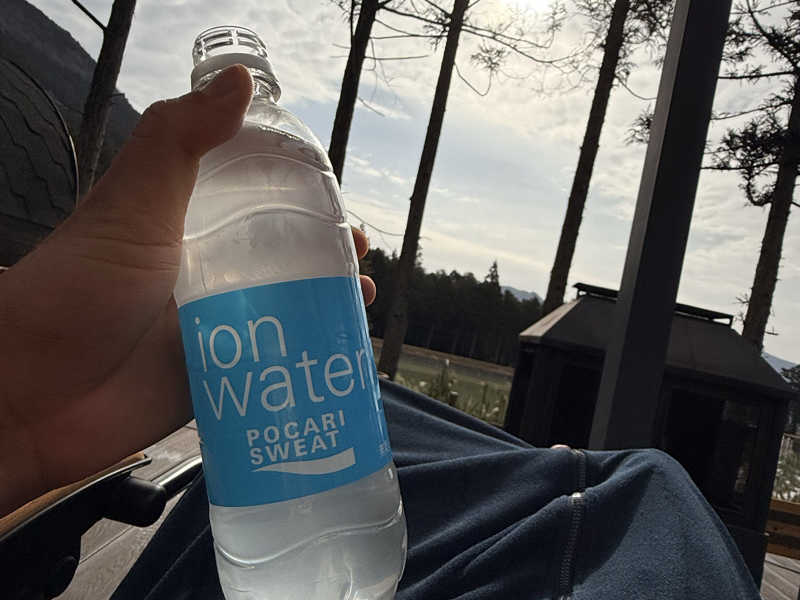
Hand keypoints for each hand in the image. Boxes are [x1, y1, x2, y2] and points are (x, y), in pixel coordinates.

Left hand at [0, 65, 375, 514]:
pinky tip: (338, 353)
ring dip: (326, 304)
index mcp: (188, 227)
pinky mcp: (220, 378)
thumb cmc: (81, 288)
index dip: (299, 197)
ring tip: (358, 297)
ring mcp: (215, 329)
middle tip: (359, 253)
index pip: (255, 202)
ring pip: (286, 312)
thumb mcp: (131, 203)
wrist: (34, 394)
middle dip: (325, 255)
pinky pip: (274, 366)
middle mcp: (206, 275)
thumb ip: (178, 140)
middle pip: (280, 258)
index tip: (336, 197)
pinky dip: (308, 358)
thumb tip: (240, 80)